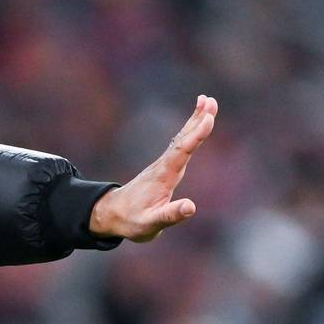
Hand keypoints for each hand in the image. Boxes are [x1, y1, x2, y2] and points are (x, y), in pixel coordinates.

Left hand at [89, 94, 217, 241]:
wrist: (112, 215)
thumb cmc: (132, 221)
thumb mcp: (150, 224)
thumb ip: (169, 215)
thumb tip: (190, 207)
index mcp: (163, 177)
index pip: (182, 152)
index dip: (195, 136)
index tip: (208, 118)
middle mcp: (163, 166)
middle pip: (183, 139)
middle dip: (197, 120)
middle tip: (210, 100)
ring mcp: (163, 165)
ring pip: (182, 139)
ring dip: (195, 121)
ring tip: (207, 101)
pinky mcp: (164, 168)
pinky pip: (180, 145)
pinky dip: (190, 132)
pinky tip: (196, 124)